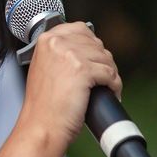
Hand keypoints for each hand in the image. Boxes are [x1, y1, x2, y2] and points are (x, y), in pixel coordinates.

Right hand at [21, 22, 121, 147]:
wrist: (41, 127)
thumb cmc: (44, 105)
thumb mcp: (44, 68)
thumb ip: (59, 53)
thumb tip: (86, 49)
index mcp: (45, 40)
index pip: (80, 29)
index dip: (92, 45)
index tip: (94, 58)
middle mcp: (56, 43)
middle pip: (96, 44)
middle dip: (103, 62)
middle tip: (103, 78)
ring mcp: (69, 55)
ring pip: (106, 58)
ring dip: (111, 74)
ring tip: (107, 88)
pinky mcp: (83, 70)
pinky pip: (110, 74)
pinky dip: (115, 86)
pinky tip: (111, 94)